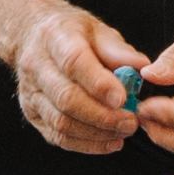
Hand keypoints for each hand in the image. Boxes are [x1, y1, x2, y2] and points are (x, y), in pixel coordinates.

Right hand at [5, 10, 147, 156]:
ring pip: (60, 121)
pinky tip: (108, 141)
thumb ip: (119, 50)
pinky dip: (85, 144)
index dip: (98, 83)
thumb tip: (142, 68)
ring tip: (122, 131)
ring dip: (96, 132)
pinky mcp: (32, 113)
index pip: (74, 62)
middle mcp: (37, 65)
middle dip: (102, 115)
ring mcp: (31, 92)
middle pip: (66, 97)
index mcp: (55, 37)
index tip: (122, 98)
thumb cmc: (70, 34)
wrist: (33, 38)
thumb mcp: (97, 30)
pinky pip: (57, 136)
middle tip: (130, 121)